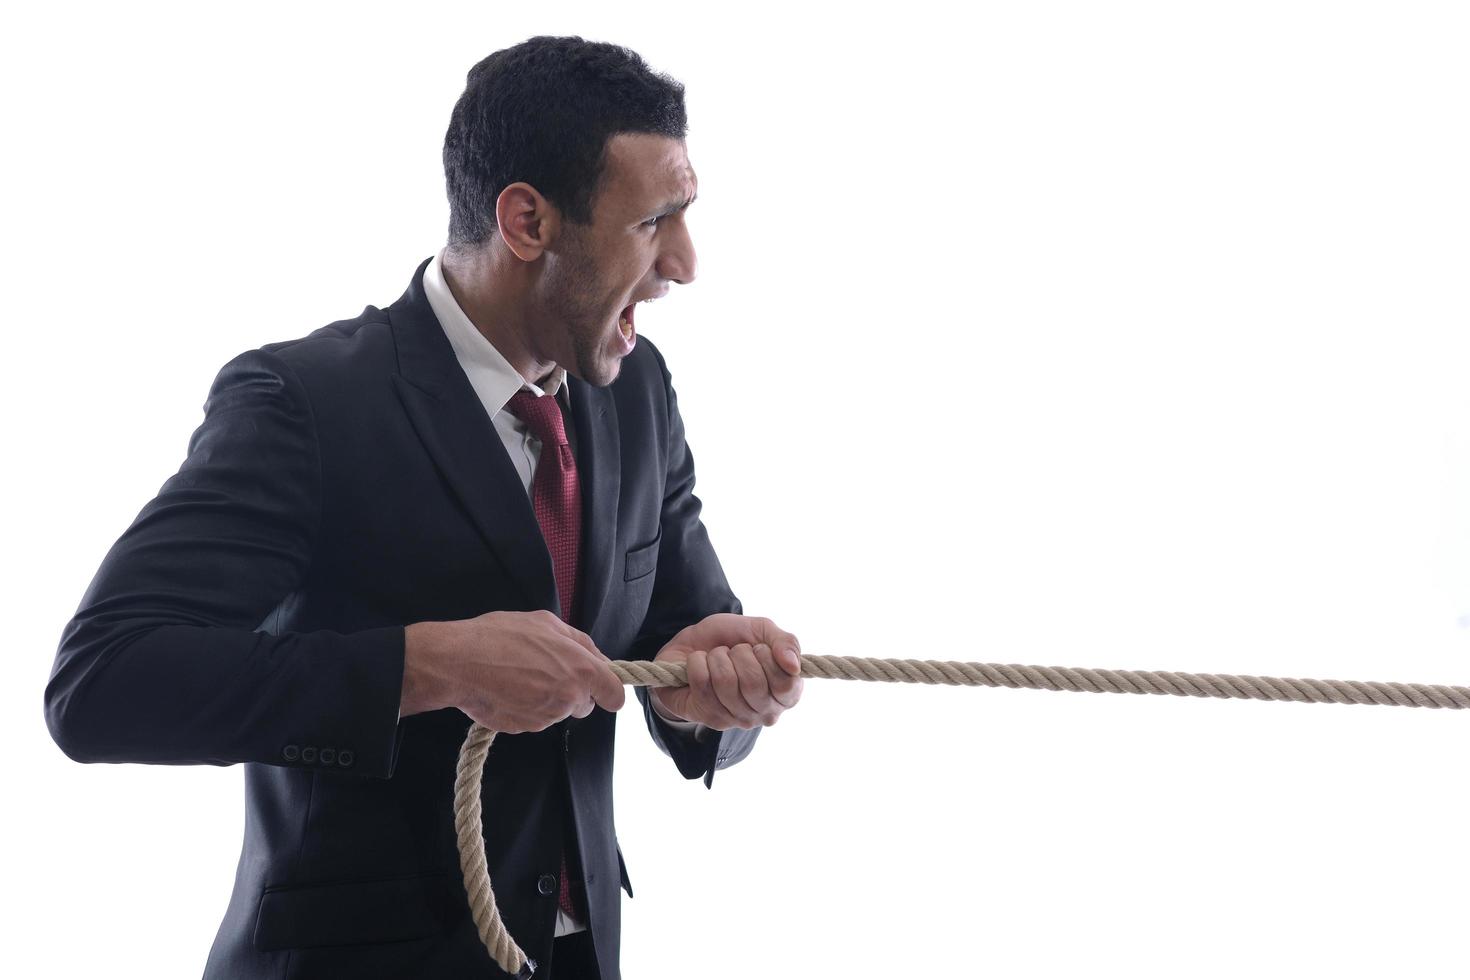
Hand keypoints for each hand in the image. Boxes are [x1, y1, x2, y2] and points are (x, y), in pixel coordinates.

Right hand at [402, 610, 625, 732]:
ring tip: (519, 677)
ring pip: (557, 712)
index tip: (605, 692)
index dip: (609, 692)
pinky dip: (525, 709)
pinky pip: (534, 720)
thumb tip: (595, 656)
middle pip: (584, 705)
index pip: (614, 694)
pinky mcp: (525, 728)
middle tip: (546, 673)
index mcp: (582, 669)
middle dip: (572, 694)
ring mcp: (547, 716)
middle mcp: (569, 697)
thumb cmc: (499, 637)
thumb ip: (579, 641)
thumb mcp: (546, 622)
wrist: (459, 663)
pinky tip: (507, 690)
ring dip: (546, 700)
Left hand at [650, 614, 802, 729]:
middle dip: (739, 653)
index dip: (768, 658)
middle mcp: (765, 712)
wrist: (693, 644)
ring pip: (725, 682)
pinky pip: (702, 683)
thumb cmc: (732, 639)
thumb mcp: (762, 630)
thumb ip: (786, 642)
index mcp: (786, 693)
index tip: (759, 648)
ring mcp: (737, 719)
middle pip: (753, 683)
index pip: (786, 684)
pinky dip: (697, 662)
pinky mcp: (710, 718)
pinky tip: (700, 665)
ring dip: (717, 657)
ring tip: (717, 657)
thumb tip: (793, 666)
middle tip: (734, 650)